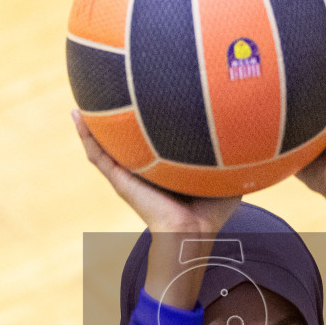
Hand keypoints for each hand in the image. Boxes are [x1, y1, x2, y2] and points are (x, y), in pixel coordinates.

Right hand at [74, 111, 240, 309]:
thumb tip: (248, 131)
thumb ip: (232, 153)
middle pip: (125, 141)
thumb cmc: (211, 211)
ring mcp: (128, 174)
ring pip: (105, 145)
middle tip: (107, 91)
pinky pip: (98, 155)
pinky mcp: (119, 179)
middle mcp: (143, 169)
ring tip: (82, 102)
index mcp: (164, 167)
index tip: (144, 95)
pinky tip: (77, 116)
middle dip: (115, 120)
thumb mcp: (225, 174)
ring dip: (92, 125)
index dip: (148, 120)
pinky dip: (86, 136)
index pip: (153, 140)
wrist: (192, 232)